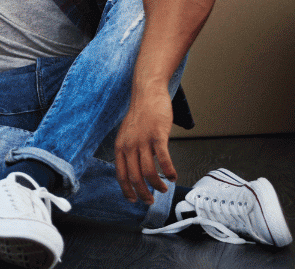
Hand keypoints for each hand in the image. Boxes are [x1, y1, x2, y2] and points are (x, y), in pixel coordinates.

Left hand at [114, 87, 176, 203]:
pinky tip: (173, 176)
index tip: (133, 200)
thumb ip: (130, 150)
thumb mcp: (127, 133)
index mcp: (120, 146)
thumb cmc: (140, 114)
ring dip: (157, 184)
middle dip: (143, 193)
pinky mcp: (157, 135)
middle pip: (135, 177)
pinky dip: (169, 171)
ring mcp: (143, 140)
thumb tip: (138, 169)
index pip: (120, 174)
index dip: (126, 190)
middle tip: (150, 201)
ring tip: (163, 189)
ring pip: (149, 171)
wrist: (147, 93)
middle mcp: (129, 145)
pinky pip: (163, 159)